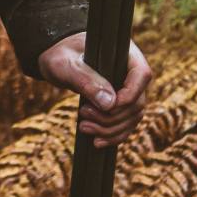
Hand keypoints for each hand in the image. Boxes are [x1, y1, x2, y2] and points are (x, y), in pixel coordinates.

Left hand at [37, 32, 151, 147]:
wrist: (56, 59)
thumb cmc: (60, 55)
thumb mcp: (66, 65)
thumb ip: (86, 80)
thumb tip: (110, 105)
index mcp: (124, 54)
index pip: (141, 75)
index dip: (128, 96)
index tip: (104, 107)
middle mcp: (131, 72)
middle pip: (136, 102)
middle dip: (112, 117)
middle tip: (83, 115)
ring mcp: (128, 89)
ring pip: (132, 117)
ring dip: (110, 129)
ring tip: (84, 127)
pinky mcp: (120, 103)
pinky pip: (125, 124)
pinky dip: (113, 135)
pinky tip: (96, 142)